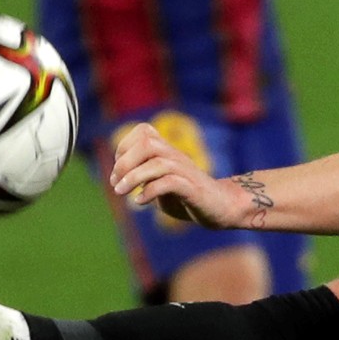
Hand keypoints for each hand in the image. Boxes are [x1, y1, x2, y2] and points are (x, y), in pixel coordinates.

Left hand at [110, 123, 238, 227]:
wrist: (222, 208)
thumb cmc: (188, 198)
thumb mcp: (160, 185)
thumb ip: (143, 178)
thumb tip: (117, 179)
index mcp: (168, 152)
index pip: (144, 131)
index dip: (124, 147)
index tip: (117, 172)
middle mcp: (177, 156)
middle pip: (148, 143)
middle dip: (125, 162)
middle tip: (115, 183)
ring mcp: (186, 172)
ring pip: (158, 163)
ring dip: (133, 178)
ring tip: (120, 193)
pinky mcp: (194, 189)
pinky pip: (170, 183)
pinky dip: (150, 192)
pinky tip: (139, 202)